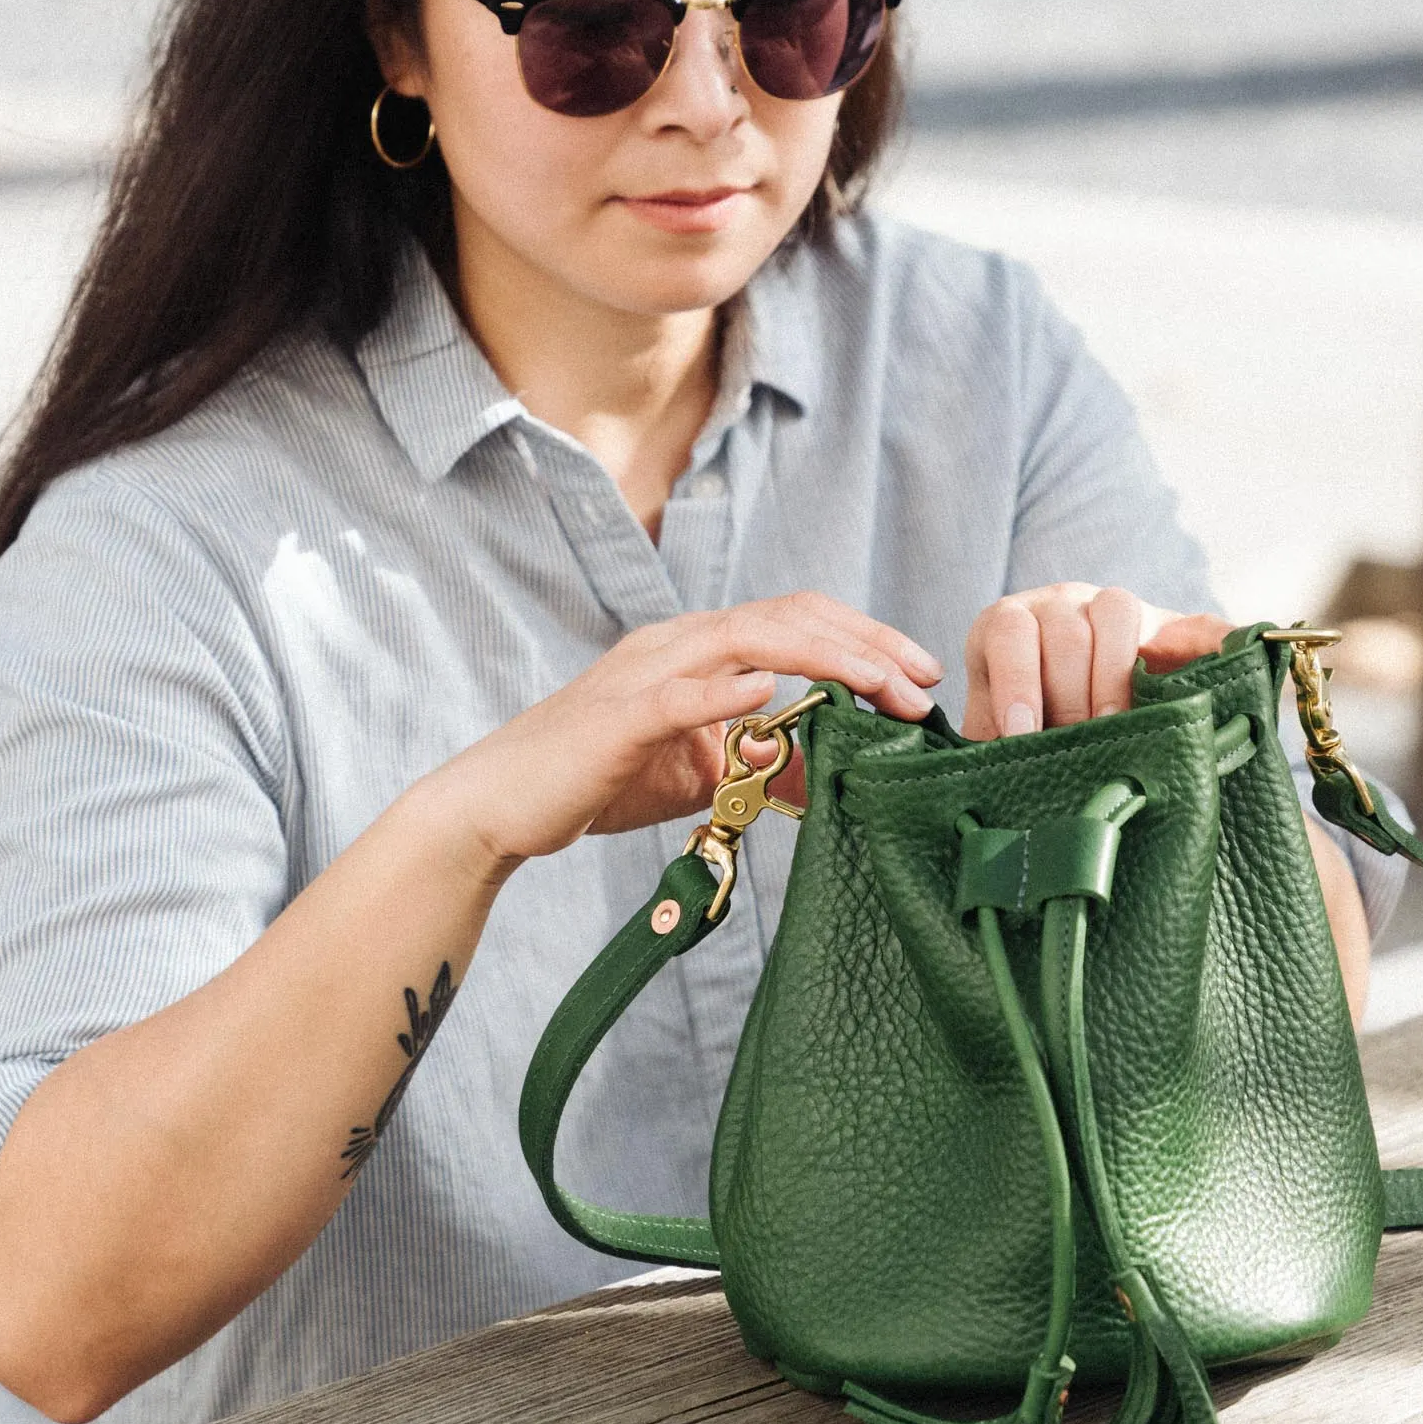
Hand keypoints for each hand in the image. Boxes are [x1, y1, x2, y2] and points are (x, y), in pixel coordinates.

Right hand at [415, 593, 942, 872]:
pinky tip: (773, 691)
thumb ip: (755, 764)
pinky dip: (727, 690)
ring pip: (747, 640)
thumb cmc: (592, 783)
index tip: (918, 675)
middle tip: (922, 682)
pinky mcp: (616, 717)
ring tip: (879, 686)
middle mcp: (674, 643)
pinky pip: (678, 694)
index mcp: (696, 649)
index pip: (794, 619)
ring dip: (823, 659)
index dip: (863, 638)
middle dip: (865, 645)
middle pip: (786, 617)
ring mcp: (643, 674)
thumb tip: (824, 774)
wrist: (499, 806)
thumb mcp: (694, 774)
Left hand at [962, 587, 1222, 739]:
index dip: (1014, 681)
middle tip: (1077, 741)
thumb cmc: (1029, 727)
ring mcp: (1119, 610)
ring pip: (1117, 610)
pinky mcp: (1174, 627)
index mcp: (1012, 625)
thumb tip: (981, 785)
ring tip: (1118, 725)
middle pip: (1065, 628)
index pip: (1009, 632)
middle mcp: (1062, 605)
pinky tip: (1231, 660)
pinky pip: (1199, 624)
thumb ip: (988, 744)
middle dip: (1069, 693)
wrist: (1079, 705)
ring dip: (1114, 672)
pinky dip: (1216, 639)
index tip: (1022, 731)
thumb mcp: (996, 729)